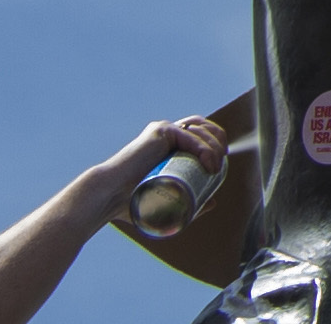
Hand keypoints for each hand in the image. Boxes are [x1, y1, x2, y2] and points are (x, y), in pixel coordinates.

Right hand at [89, 111, 222, 213]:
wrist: (109, 197)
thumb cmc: (132, 202)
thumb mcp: (164, 201)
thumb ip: (188, 201)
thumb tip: (214, 203)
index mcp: (168, 144)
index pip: (201, 134)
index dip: (216, 144)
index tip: (220, 165)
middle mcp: (167, 132)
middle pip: (204, 127)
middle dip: (218, 142)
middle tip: (219, 165)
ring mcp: (164, 130)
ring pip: (199, 130)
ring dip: (213, 146)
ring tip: (214, 168)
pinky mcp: (161, 131)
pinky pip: (189, 135)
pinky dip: (203, 148)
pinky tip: (209, 162)